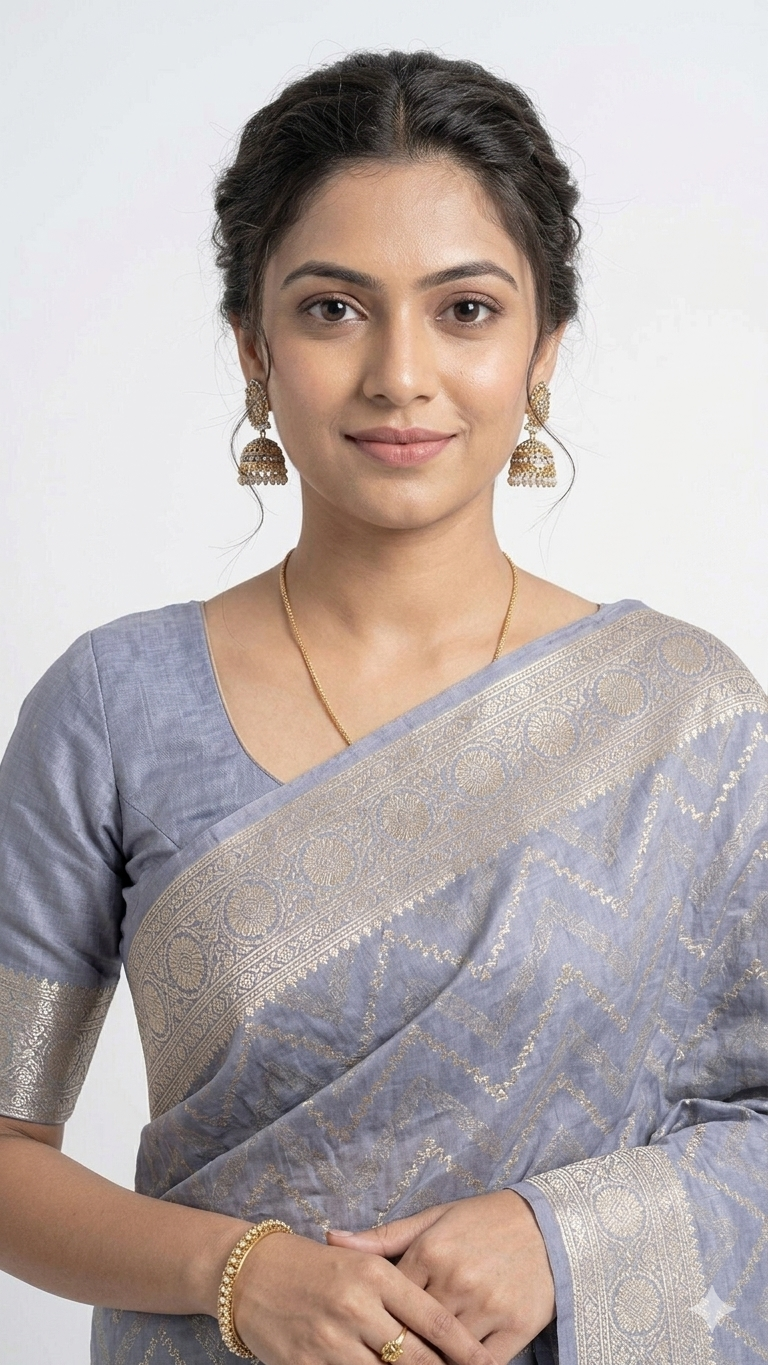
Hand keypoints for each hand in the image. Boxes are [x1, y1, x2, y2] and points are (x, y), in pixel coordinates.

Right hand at [232, 1228, 496, 1364]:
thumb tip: (446, 1323)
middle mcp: (356, 1306)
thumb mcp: (361, 1260)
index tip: (487, 1364)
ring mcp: (331, 1340)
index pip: (434, 1320)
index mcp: (375, 1274)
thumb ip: (402, 1285)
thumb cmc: (315, 1266)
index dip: (466, 1350)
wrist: (249, 1274)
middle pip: (417, 1357)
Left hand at [326, 1191, 554, 1361]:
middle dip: (399, 1350)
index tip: (366, 1335)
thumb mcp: (433, 1219)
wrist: (547, 1224)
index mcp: (430, 1253)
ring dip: (431, 1363)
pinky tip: (453, 1364)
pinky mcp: (515, 1327)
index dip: (378, 1322)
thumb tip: (331, 1238)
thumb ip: (382, 1238)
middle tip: (387, 1356)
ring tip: (416, 1363)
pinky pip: (481, 1364)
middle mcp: (456, 1280)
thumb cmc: (482, 1221)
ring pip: (445, 1354)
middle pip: (414, 1334)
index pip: (390, 1302)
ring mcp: (487, 1307)